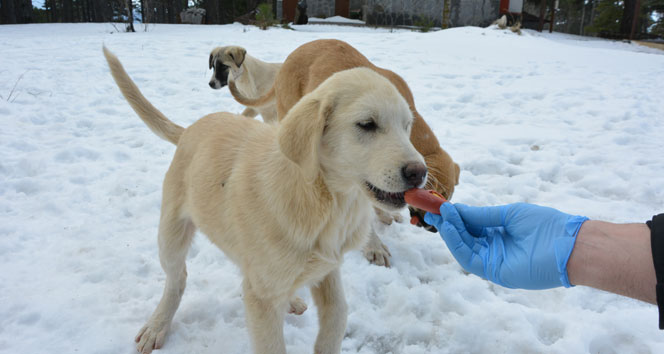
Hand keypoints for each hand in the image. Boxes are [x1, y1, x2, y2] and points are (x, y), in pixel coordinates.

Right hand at [424, 203, 587, 288]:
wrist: (568, 245)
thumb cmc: (546, 226)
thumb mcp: (509, 214)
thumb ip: (482, 215)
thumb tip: (456, 210)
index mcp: (500, 234)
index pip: (471, 226)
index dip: (455, 217)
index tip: (440, 206)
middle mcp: (494, 248)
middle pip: (464, 238)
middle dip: (448, 225)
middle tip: (433, 212)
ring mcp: (494, 261)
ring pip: (463, 249)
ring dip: (450, 234)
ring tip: (441, 218)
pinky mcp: (494, 272)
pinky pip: (469, 259)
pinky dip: (457, 245)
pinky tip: (451, 230)